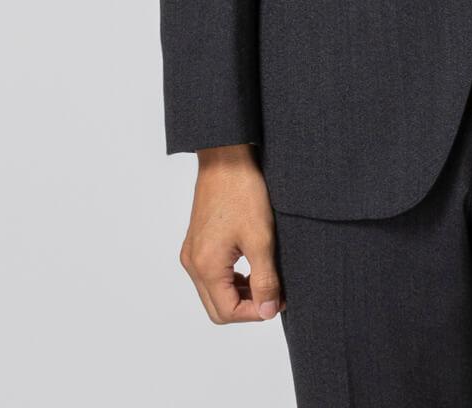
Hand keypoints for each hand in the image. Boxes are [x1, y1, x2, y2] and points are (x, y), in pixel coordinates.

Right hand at [180, 144, 286, 322]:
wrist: (227, 158)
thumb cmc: (243, 192)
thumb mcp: (261, 239)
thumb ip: (265, 279)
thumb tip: (269, 311)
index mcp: (205, 265)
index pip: (227, 312)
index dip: (255, 313)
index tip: (279, 301)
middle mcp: (192, 263)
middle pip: (217, 307)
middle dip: (247, 307)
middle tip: (275, 294)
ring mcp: (191, 252)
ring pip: (213, 292)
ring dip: (240, 293)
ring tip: (267, 279)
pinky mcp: (196, 242)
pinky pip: (211, 274)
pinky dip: (231, 278)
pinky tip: (252, 265)